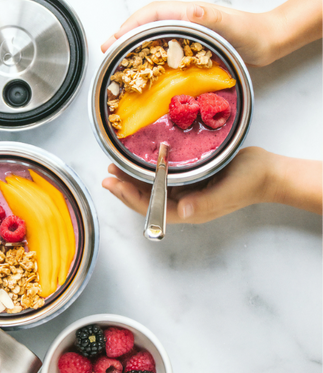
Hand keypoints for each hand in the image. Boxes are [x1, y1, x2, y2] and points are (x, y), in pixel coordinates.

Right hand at [101, 1, 276, 66]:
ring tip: (117, 60)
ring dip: (132, 45)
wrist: (268, 41)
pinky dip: (148, 56)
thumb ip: (213, 16)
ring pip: (152, 36)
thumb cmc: (252, 33)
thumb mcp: (233, 25)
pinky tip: (143, 70)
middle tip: (106, 51)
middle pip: (146, 24)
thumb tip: (190, 9)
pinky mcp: (190, 46)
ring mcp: (186, 34)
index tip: (114, 38)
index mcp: (188, 13)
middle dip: (124, 35)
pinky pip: (163, 48)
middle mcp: (183, 21)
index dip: (131, 24)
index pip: (152, 14)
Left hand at [102, 147, 278, 223]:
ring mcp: (185, 189)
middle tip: (107, 174)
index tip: (112, 184)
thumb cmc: (249, 181)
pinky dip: (147, 169)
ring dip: (132, 178)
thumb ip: (206, 203)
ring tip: (115, 168)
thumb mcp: (229, 191)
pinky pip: (162, 175)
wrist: (266, 171)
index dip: (128, 196)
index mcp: (189, 209)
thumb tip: (184, 211)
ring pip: (151, 186)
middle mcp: (183, 201)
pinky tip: (138, 160)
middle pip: (146, 198)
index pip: (151, 207)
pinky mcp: (189, 177)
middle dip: (124, 187)